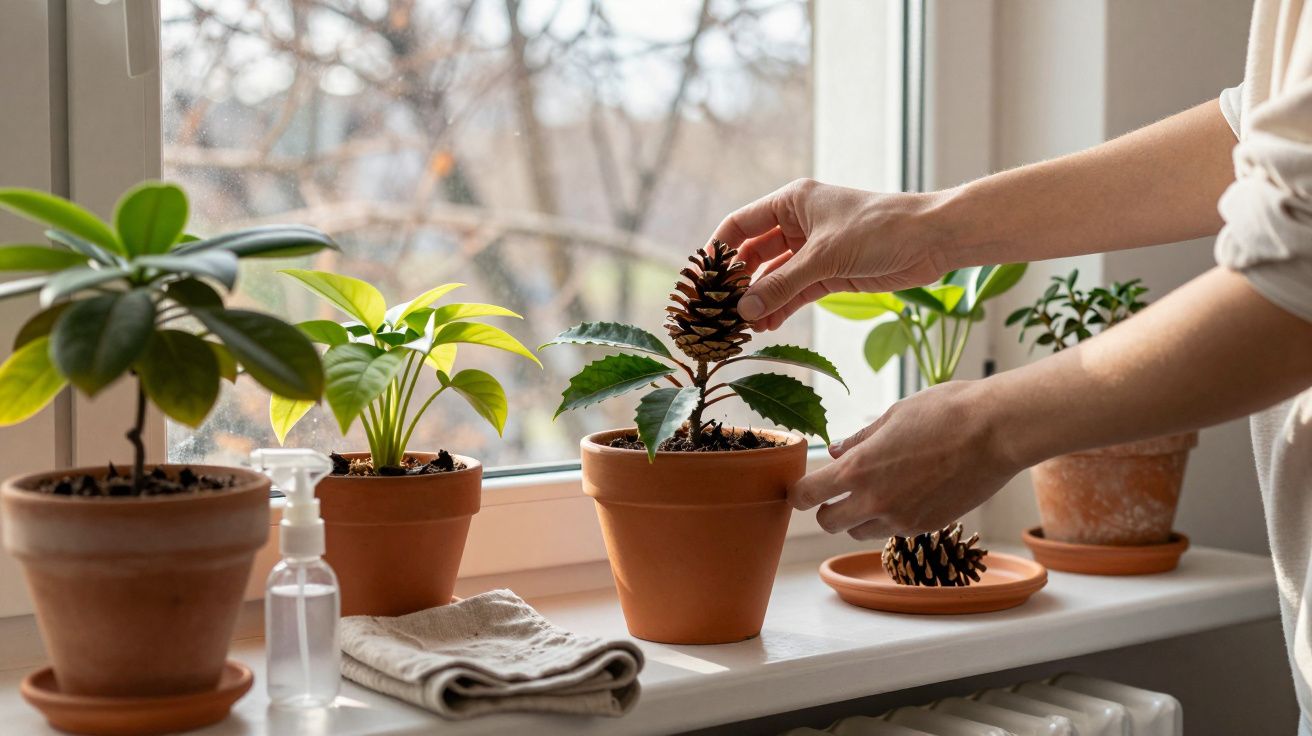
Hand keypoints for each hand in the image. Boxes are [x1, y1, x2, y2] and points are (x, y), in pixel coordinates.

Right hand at [712, 178, 948, 330]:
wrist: (932, 238)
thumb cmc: (879, 228)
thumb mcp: (825, 256)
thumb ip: (783, 284)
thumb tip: (744, 309)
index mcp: (791, 202)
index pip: (739, 225)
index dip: (717, 251)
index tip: (701, 281)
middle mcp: (798, 223)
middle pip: (754, 254)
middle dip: (738, 283)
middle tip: (719, 312)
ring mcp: (813, 250)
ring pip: (774, 277)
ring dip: (760, 300)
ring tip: (742, 327)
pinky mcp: (830, 272)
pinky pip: (795, 291)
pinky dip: (781, 307)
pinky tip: (766, 326)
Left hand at [788, 380, 1022, 539]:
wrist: (997, 432)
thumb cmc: (946, 412)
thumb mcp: (893, 416)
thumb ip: (860, 440)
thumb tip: (835, 452)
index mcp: (859, 469)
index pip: (807, 496)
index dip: (798, 493)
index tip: (801, 486)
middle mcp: (875, 501)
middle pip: (828, 523)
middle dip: (827, 509)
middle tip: (837, 491)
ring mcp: (902, 519)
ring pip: (861, 531)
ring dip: (859, 516)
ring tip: (879, 488)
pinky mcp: (928, 527)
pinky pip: (894, 530)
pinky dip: (891, 517)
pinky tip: (909, 491)